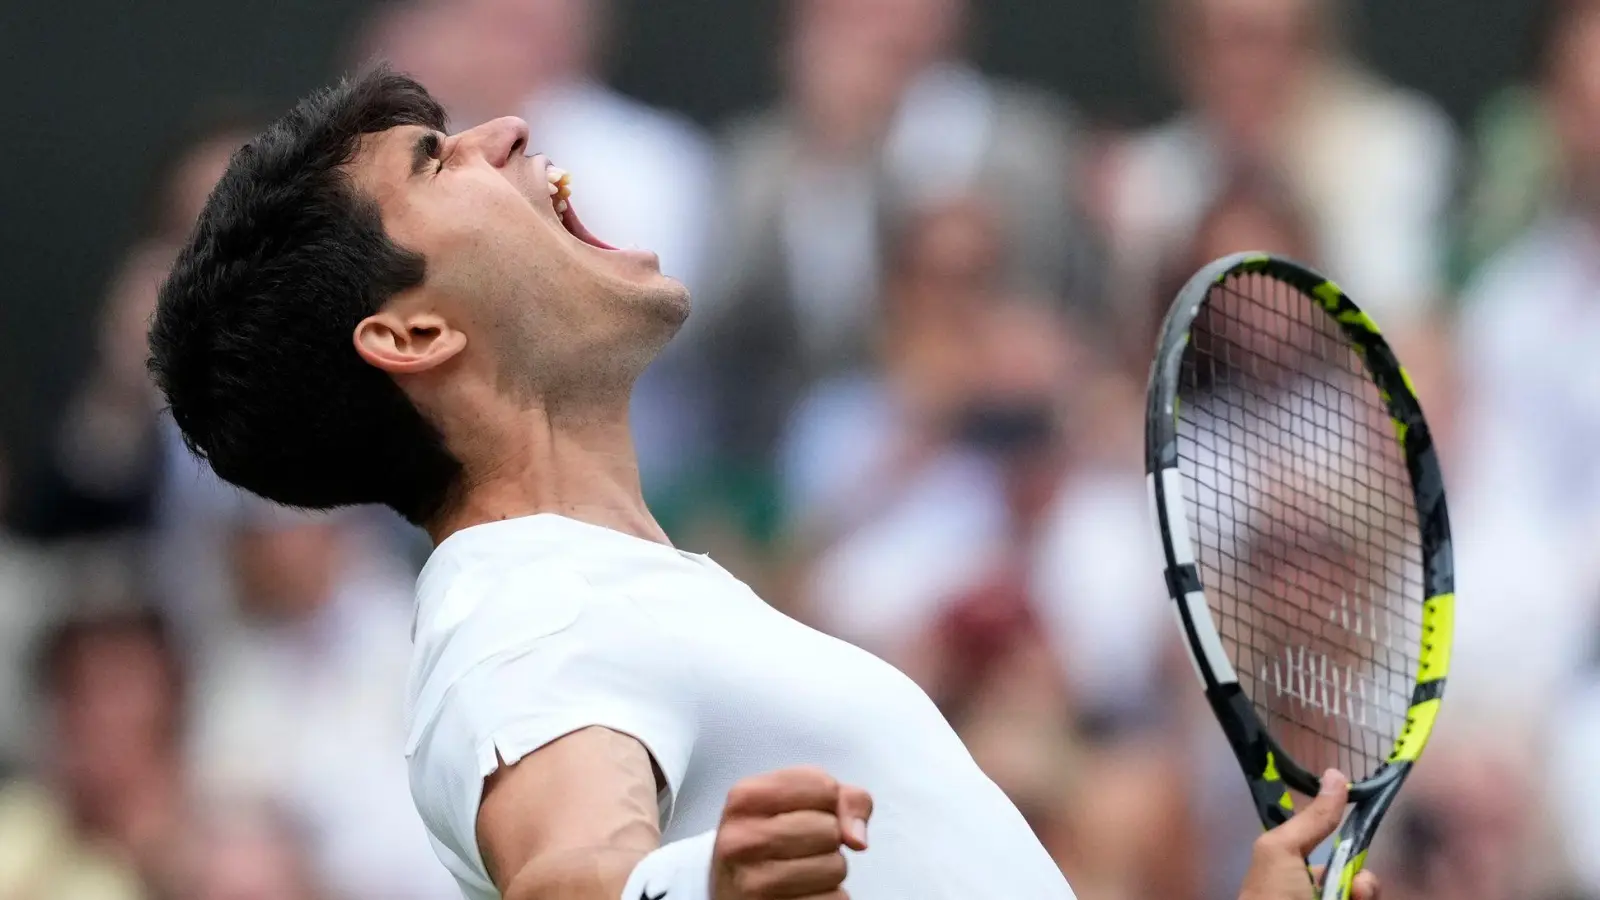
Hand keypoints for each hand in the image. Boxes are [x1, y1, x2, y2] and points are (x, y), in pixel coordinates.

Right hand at [712, 766, 872, 899]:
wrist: (730, 884)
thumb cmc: (769, 837)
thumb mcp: (793, 800)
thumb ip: (841, 798)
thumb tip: (857, 839)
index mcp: (745, 798)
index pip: (823, 787)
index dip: (827, 801)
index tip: (803, 812)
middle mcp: (742, 839)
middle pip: (830, 829)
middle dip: (828, 839)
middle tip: (800, 846)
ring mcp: (754, 882)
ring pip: (836, 867)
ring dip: (829, 870)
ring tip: (799, 869)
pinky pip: (835, 899)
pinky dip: (828, 896)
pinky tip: (801, 891)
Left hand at [1239, 770, 1378, 899]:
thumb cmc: (1270, 897)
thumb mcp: (1283, 850)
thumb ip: (1314, 818)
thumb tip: (1337, 774)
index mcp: (1297, 871)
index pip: (1340, 857)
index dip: (1354, 854)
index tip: (1363, 852)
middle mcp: (1317, 892)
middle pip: (1361, 879)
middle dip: (1363, 882)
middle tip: (1353, 891)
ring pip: (1367, 894)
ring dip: (1365, 895)